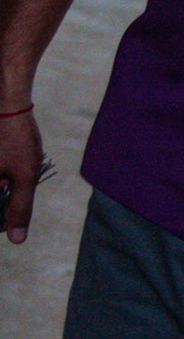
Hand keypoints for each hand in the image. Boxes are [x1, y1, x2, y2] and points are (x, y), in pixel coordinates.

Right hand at [1, 107, 44, 243]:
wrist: (5, 98)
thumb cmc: (15, 136)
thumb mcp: (25, 176)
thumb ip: (19, 209)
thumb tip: (17, 240)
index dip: (2, 223)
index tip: (13, 224)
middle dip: (2, 205)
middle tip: (16, 200)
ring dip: (2, 189)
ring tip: (13, 173)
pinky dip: (0, 176)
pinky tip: (8, 165)